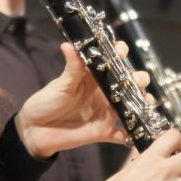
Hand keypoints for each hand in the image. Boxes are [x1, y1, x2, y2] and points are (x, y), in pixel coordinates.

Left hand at [16, 42, 142, 157]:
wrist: (35, 130)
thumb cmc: (45, 102)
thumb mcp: (59, 85)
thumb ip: (71, 68)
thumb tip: (68, 45)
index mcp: (92, 77)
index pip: (111, 61)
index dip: (119, 53)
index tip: (121, 52)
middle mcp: (103, 93)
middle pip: (128, 83)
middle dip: (138, 79)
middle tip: (136, 82)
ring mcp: (105, 112)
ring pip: (131, 106)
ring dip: (141, 104)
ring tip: (145, 103)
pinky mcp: (103, 131)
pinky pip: (123, 134)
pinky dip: (133, 135)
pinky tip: (141, 133)